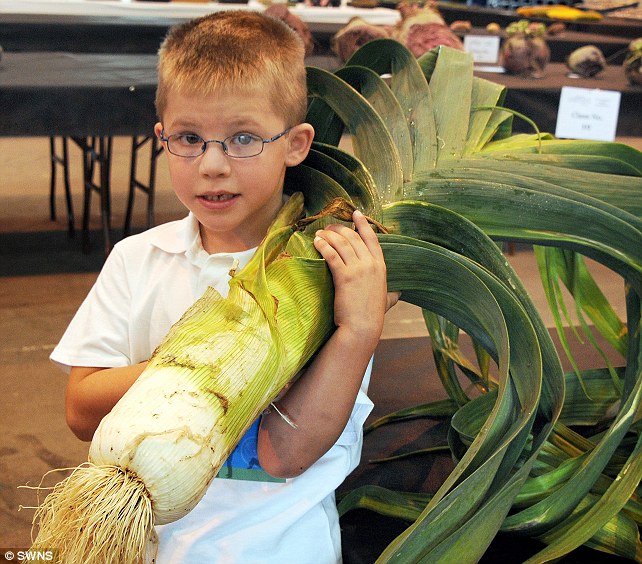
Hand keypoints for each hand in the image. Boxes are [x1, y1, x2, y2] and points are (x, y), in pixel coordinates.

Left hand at [313, 210, 389, 345]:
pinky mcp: (344, 277)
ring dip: (328, 235)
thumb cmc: (372, 316)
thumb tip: (398, 295)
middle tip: (328, 227)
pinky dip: (323, 246)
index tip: (355, 213)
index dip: (363, 224)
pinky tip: (316, 243)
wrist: (362, 327)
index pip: (372, 239)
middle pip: (353, 238)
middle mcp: (370, 264)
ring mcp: (358, 269)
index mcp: (381, 266)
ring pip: (341, 244)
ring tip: (319, 234)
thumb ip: (392, 295)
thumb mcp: (386, 302)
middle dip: (339, 229)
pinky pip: (332, 255)